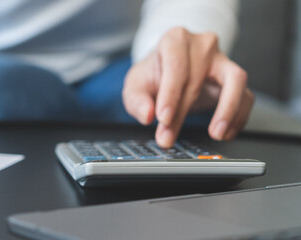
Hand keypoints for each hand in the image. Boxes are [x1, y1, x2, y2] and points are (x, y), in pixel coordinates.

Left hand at [123, 27, 253, 147]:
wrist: (167, 71)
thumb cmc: (153, 76)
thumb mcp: (135, 85)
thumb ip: (136, 100)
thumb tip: (147, 115)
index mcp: (175, 39)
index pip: (176, 66)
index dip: (170, 95)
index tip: (163, 118)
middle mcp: (202, 45)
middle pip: (196, 79)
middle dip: (182, 112)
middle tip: (169, 136)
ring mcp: (223, 60)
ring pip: (236, 80)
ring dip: (228, 109)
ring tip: (216, 134)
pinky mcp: (235, 78)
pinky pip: (246, 96)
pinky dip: (239, 117)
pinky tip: (225, 133)